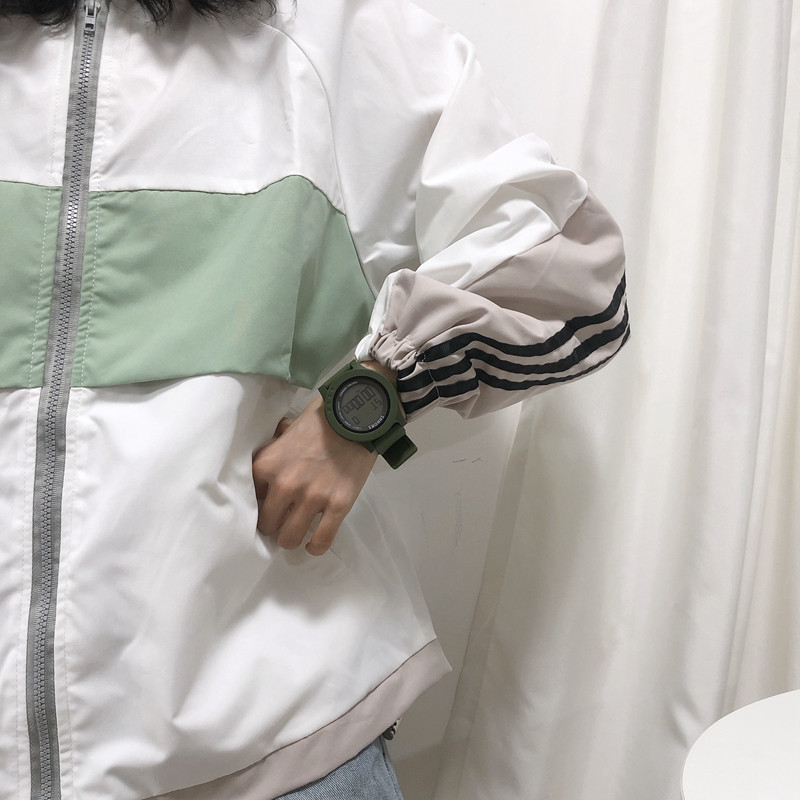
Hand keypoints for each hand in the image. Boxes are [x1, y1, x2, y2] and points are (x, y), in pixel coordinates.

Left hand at [252, 394, 378, 555]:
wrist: (357, 416)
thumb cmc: (320, 419)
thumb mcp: (286, 430)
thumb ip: (273, 450)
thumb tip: (267, 465)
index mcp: (267, 466)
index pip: (249, 499)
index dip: (259, 503)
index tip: (266, 504)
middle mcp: (285, 485)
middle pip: (267, 525)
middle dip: (273, 524)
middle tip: (282, 520)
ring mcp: (312, 497)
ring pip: (290, 538)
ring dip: (292, 538)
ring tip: (296, 533)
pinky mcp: (338, 505)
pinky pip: (322, 540)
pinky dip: (316, 546)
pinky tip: (313, 544)